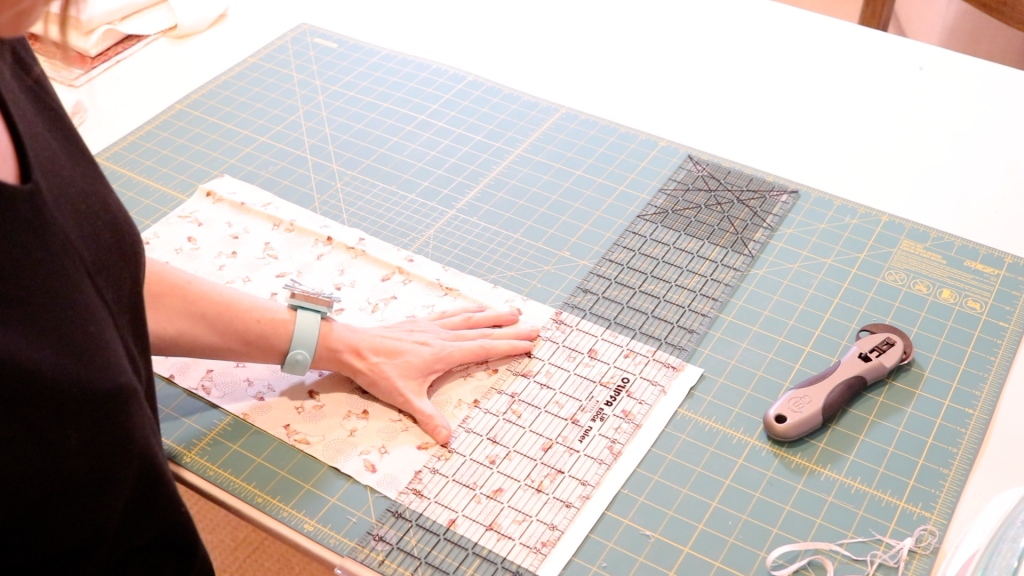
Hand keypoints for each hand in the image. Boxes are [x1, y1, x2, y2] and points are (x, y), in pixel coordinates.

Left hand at [317, 306, 539, 443]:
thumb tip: (448, 439)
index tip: (529, 343)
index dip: (509, 345)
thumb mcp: (405, 399)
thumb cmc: (378, 372)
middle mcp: (442, 336)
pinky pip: (451, 313)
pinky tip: (474, 308)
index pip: (484, 348)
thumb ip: (429, 418)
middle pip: (483, 330)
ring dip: (493, 314)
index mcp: (443, 353)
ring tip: (513, 311)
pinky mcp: (420, 323)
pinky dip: (467, 309)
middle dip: (511, 329)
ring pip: (469, 317)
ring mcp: (431, 326)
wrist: (354, 347)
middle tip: (535, 326)